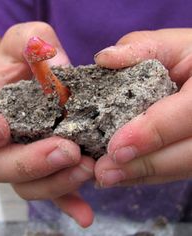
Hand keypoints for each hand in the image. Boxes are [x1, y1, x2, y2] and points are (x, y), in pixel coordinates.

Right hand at [0, 22, 94, 226]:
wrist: (42, 77)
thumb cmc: (29, 58)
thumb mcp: (28, 39)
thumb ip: (33, 43)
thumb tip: (57, 71)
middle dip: (30, 162)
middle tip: (65, 150)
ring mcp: (23, 159)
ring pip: (29, 184)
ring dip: (56, 182)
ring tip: (86, 167)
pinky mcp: (48, 169)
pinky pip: (54, 192)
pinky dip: (68, 203)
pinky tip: (84, 213)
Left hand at [94, 29, 191, 186]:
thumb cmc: (189, 58)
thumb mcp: (171, 46)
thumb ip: (142, 48)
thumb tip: (105, 58)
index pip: (189, 113)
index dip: (152, 133)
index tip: (116, 148)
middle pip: (186, 154)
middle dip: (144, 165)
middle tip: (104, 172)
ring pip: (180, 167)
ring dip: (142, 175)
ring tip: (107, 178)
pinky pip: (174, 170)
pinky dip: (146, 175)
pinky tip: (121, 175)